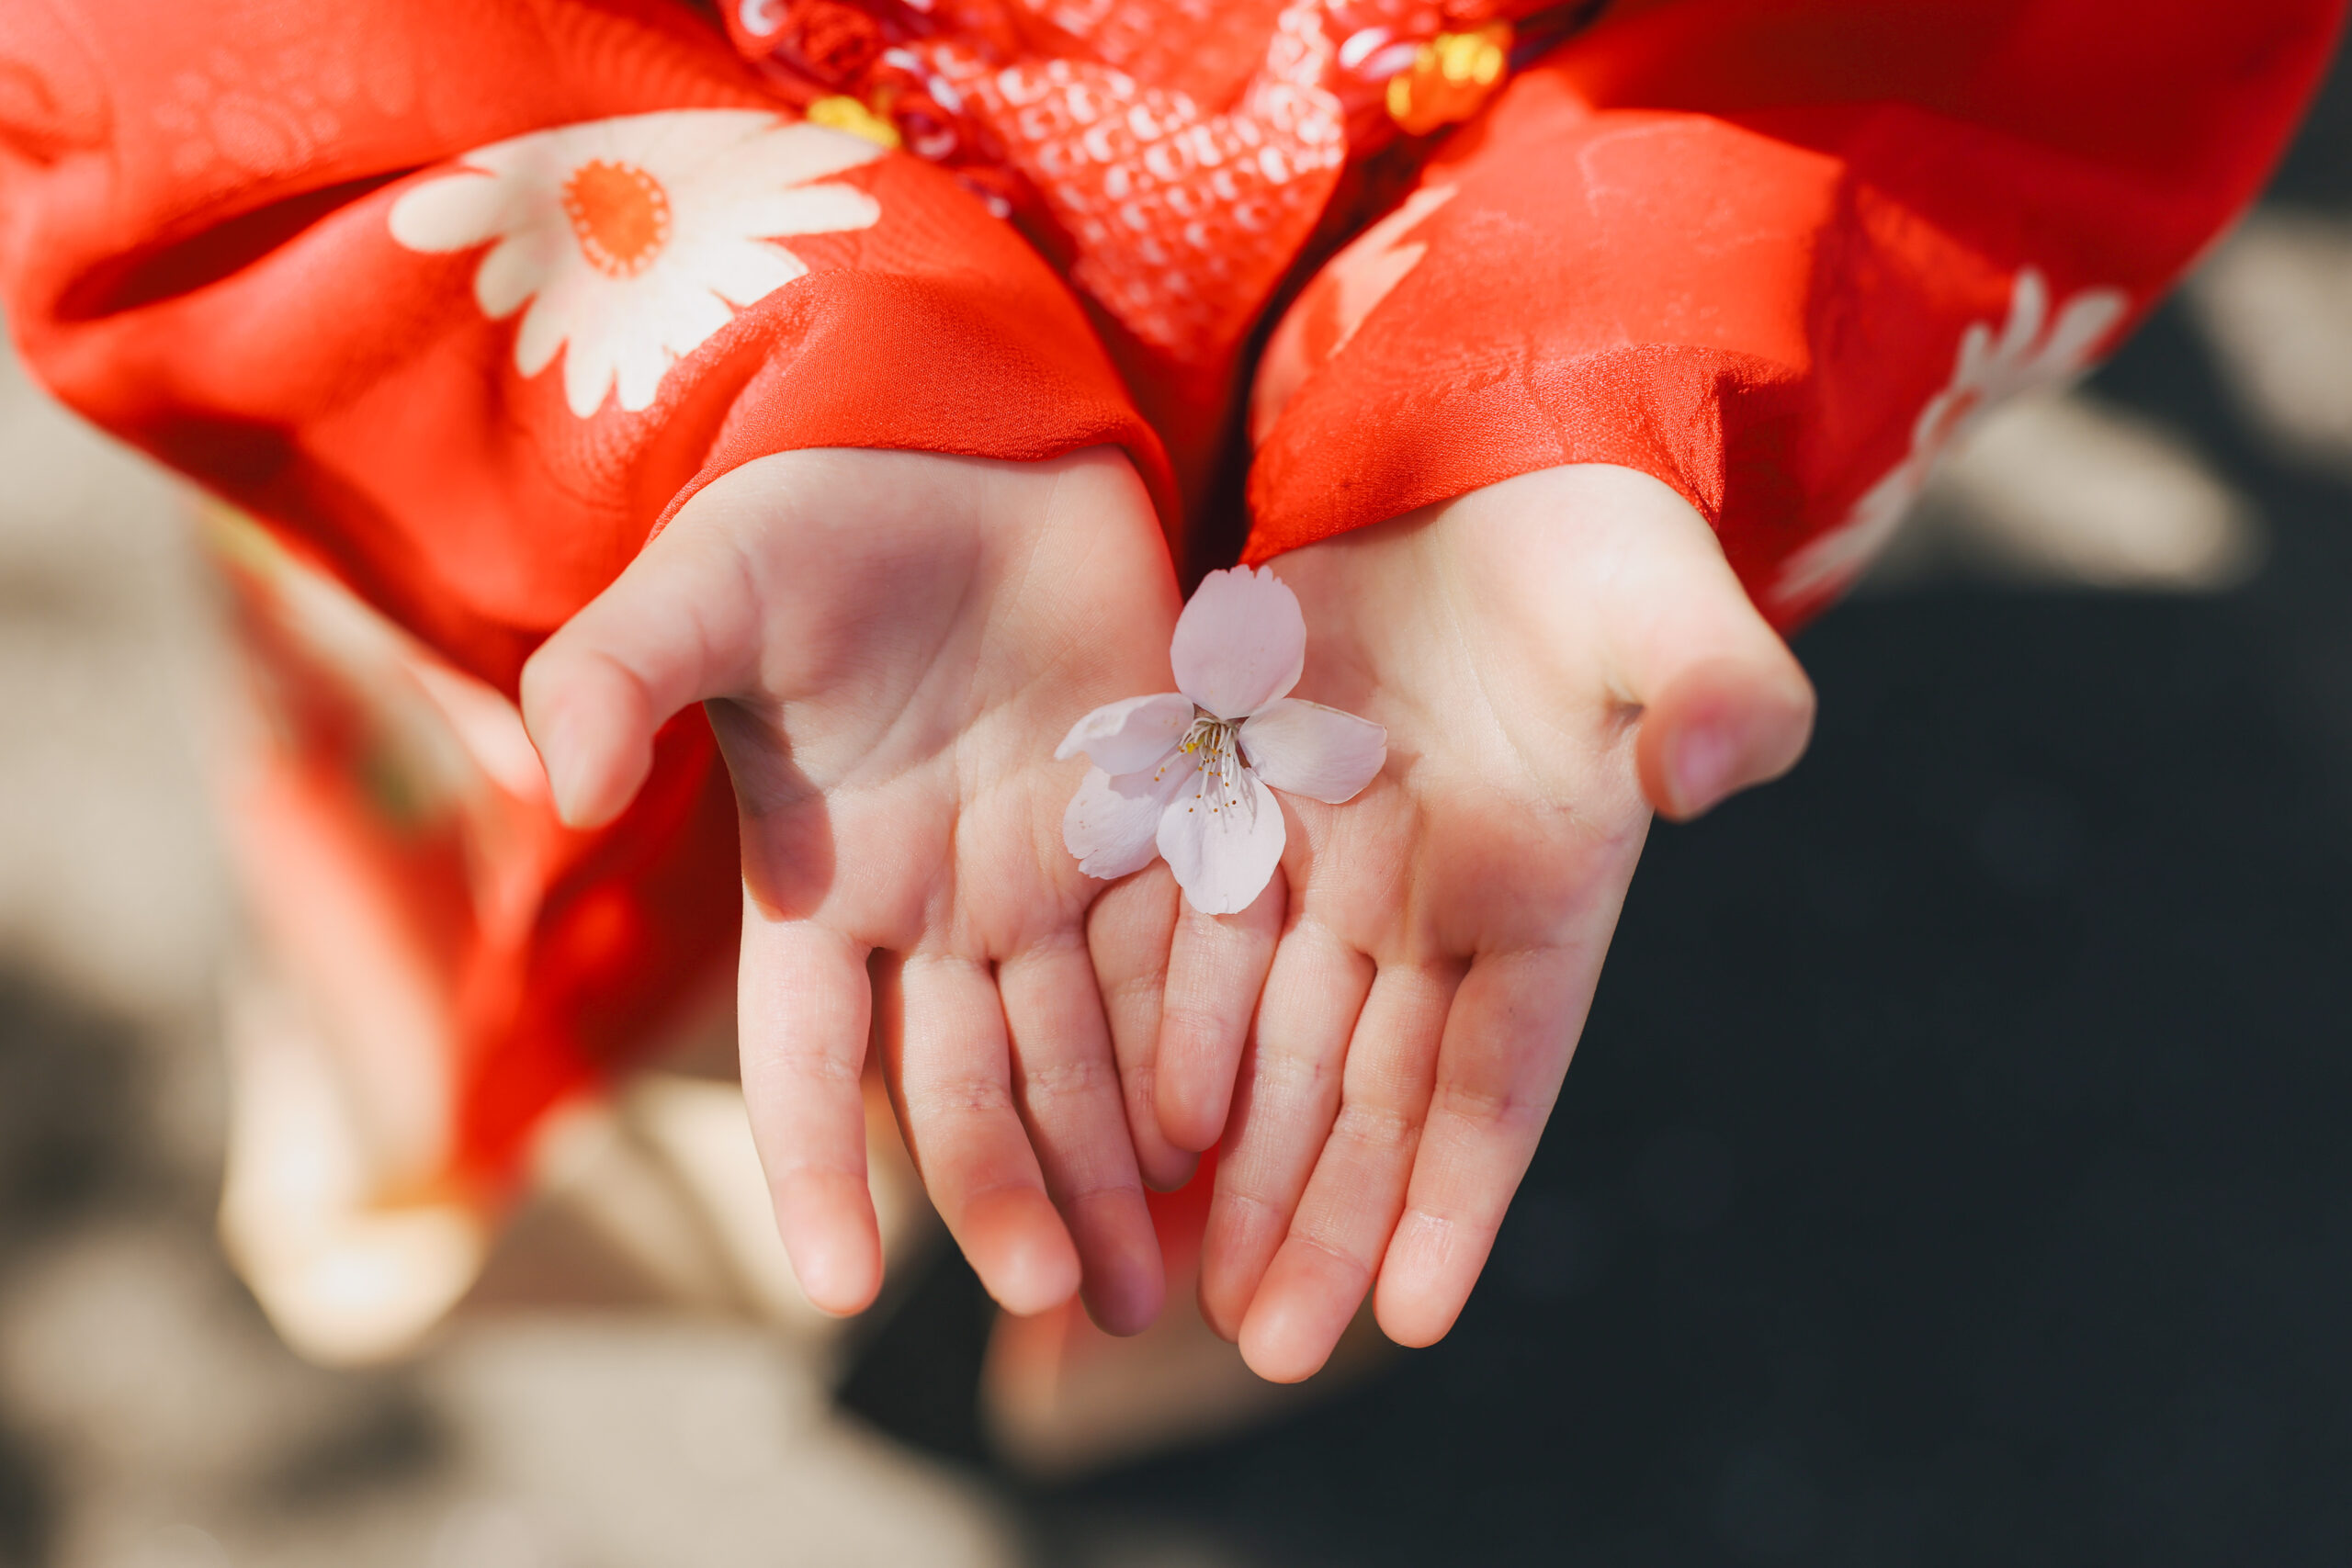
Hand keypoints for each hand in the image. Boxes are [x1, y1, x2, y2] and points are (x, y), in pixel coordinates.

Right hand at [521, 447, 1179, 1332]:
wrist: (961, 432)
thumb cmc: (813, 509)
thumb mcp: (707, 588)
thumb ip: (623, 675)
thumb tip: (561, 775)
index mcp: (819, 879)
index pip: (807, 1060)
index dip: (816, 1169)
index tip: (843, 1289)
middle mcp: (937, 905)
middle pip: (969, 1084)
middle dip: (1008, 1193)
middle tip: (1060, 1299)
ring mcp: (1053, 871)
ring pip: (1084, 1050)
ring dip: (1115, 1164)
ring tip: (1152, 1282)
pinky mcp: (1156, 819)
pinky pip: (1187, 948)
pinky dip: (1206, 1039)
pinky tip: (1235, 1135)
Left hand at [1093, 464, 1816, 1377]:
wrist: (1489, 453)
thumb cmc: (1604, 544)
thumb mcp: (1671, 608)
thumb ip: (1715, 687)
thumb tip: (1720, 763)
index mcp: (1546, 889)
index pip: (1498, 1076)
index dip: (1457, 1193)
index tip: (1413, 1320)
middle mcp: (1435, 903)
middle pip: (1371, 1093)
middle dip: (1323, 1220)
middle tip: (1262, 1344)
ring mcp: (1337, 858)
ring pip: (1279, 1043)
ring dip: (1241, 1162)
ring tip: (1191, 1278)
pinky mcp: (1249, 796)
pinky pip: (1201, 936)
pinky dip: (1176, 1028)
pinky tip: (1136, 1121)